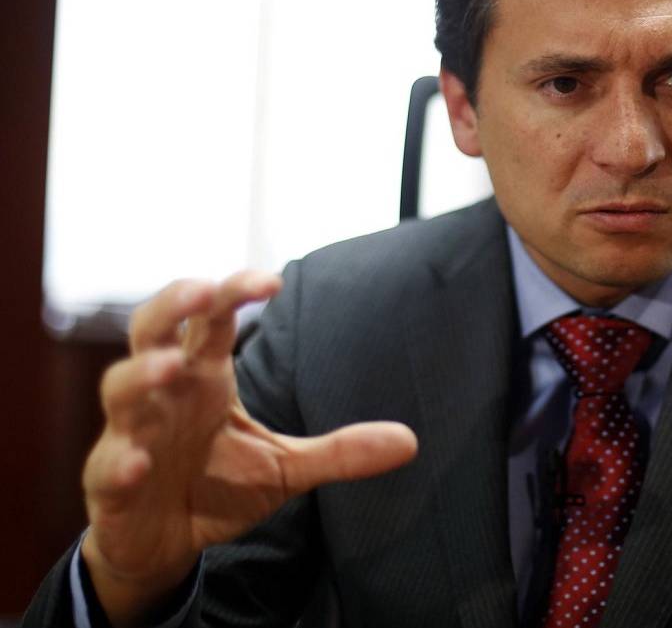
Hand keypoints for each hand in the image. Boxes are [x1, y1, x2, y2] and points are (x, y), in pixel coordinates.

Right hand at [80, 272, 417, 626]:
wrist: (165, 544)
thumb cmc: (218, 485)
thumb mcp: (287, 466)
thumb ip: (341, 450)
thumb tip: (411, 441)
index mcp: (204, 376)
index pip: (212, 319)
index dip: (233, 291)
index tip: (273, 280)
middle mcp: (164, 394)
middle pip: (151, 329)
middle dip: (171, 305)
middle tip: (201, 290)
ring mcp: (131, 434)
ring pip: (120, 388)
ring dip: (142, 375)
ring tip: (171, 369)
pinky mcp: (110, 484)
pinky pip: (108, 467)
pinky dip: (121, 461)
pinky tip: (138, 462)